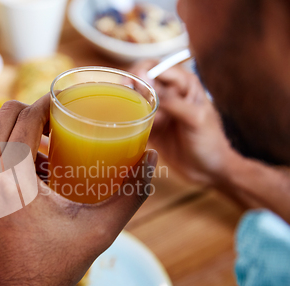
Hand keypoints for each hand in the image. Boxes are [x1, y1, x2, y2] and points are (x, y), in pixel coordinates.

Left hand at [0, 95, 157, 285]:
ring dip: (15, 136)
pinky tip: (23, 177)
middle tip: (56, 128)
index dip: (47, 103)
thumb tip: (152, 158)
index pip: (26, 118)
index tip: (63, 103)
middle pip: (2, 118)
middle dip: (31, 115)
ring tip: (44, 155)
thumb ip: (130, 193)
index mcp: (9, 179)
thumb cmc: (52, 267)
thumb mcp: (98, 230)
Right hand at [130, 60, 236, 185]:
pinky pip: (134, 117)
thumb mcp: (195, 119)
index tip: (133, 85)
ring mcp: (158, 110)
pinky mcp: (150, 126)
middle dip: (130, 86)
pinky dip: (127, 118)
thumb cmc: (209, 142)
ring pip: (135, 97)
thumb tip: (148, 86)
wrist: (209, 170)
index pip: (157, 67)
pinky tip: (124, 124)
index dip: (141, 72)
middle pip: (141, 79)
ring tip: (125, 113)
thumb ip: (174, 102)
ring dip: (127, 103)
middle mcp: (169, 93)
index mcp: (184, 84)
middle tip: (123, 98)